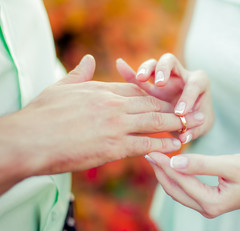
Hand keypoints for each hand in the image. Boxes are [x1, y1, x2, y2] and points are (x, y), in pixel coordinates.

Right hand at [0, 55, 204, 182]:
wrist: (30, 140)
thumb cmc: (42, 115)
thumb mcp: (61, 87)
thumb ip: (80, 73)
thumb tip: (90, 58)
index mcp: (103, 90)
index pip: (137, 90)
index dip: (155, 95)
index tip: (168, 99)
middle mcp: (114, 105)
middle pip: (151, 104)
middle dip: (174, 108)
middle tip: (192, 111)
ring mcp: (116, 125)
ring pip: (154, 122)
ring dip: (175, 125)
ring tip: (192, 127)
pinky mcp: (115, 146)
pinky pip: (146, 143)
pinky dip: (163, 144)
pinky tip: (175, 145)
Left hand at [145, 152, 239, 217]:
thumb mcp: (229, 164)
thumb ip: (201, 164)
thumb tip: (175, 161)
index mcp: (211, 202)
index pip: (180, 181)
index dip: (165, 165)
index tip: (152, 150)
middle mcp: (207, 209)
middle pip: (175, 190)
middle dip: (161, 172)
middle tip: (149, 153)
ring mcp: (208, 207)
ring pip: (179, 192)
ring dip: (167, 175)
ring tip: (157, 158)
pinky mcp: (210, 201)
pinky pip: (187, 190)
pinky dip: (177, 178)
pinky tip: (173, 165)